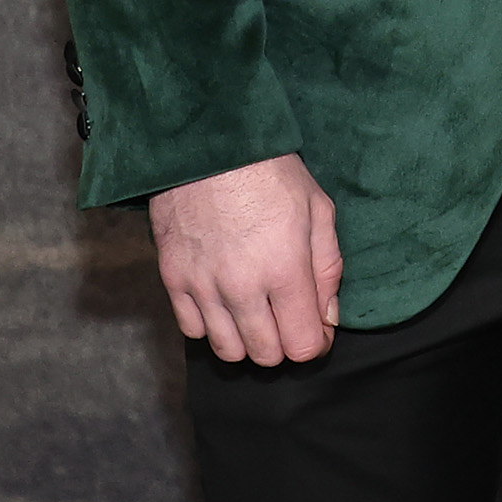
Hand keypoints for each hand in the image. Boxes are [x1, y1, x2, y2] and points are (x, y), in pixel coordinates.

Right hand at [147, 151, 341, 364]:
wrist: (210, 146)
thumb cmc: (271, 173)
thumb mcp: (318, 210)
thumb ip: (327, 268)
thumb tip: (329, 317)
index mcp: (285, 269)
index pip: (303, 344)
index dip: (317, 345)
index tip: (320, 331)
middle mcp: (242, 287)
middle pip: (265, 355)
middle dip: (285, 346)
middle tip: (290, 320)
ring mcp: (203, 286)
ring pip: (228, 351)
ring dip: (248, 342)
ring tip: (259, 315)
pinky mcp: (173, 280)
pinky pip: (193, 331)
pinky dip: (212, 327)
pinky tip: (226, 304)